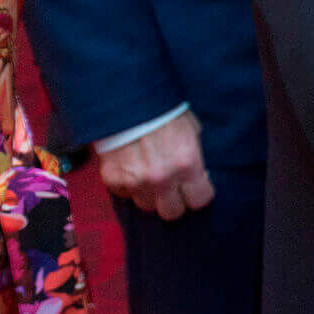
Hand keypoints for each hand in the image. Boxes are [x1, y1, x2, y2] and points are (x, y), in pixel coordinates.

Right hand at [98, 111, 214, 220]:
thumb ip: (195, 158)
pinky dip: (130, 186)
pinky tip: (133, 168)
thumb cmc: (165, 112)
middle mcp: (162, 178)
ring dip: (151, 195)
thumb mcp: (192, 131)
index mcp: (187, 164)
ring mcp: (135, 182)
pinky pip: (125, 195)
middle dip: (175, 201)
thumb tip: (200, 176)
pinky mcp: (113, 180)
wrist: (128, 101)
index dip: (199, 194)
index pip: (200, 201)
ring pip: (147, 206)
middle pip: (172, 213)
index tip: (197, 188)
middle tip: (174, 188)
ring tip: (151, 175)